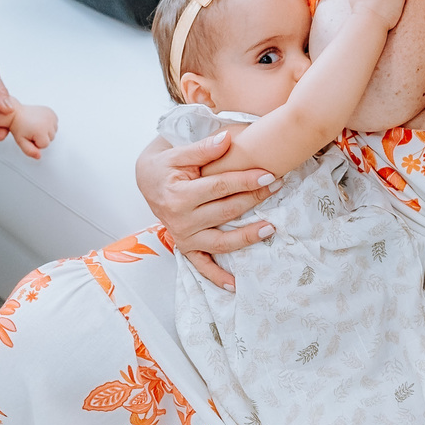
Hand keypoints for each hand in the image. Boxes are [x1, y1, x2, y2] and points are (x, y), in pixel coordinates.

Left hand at [9, 104, 57, 158]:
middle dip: (42, 137)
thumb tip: (39, 157)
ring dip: (46, 131)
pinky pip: (54, 123)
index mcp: (41, 130)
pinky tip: (40, 122)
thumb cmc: (18, 126)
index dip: (36, 143)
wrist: (16, 113)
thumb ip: (30, 151)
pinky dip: (48, 124)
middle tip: (32, 131)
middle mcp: (47, 122)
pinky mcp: (51, 112)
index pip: (45, 145)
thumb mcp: (21, 142)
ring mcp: (50, 116)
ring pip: (53, 131)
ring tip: (35, 126)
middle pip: (50, 138)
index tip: (30, 136)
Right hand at [136, 132, 277, 288]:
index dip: (246, 180)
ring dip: (247, 237)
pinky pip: (202, 266)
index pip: (220, 187)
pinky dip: (217, 277)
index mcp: (178, 196)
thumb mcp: (178, 152)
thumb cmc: (165, 165)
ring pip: (221, 242)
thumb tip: (226, 140)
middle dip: (254, 199)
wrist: (146, 180)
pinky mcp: (185, 246)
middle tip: (278, 187)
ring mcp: (183, 237)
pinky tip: (235, 284)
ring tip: (270, 228)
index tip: (269, 174)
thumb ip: (202, 148)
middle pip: (226, 212)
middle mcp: (180, 220)